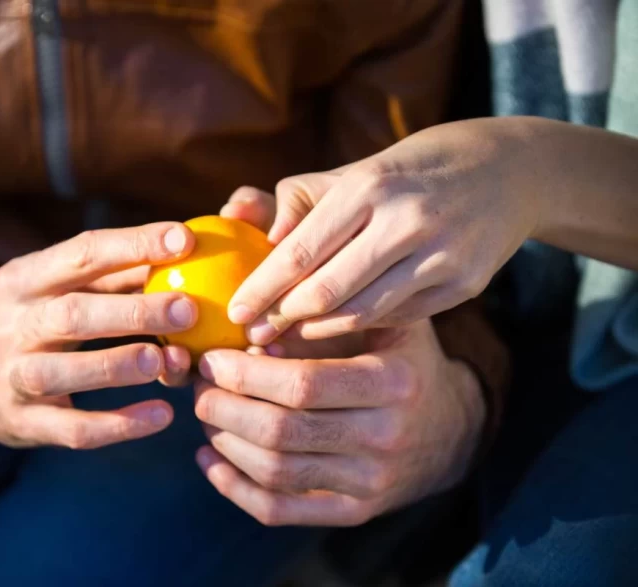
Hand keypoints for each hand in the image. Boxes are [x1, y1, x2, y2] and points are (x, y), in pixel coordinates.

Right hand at [0, 223, 198, 447]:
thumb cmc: (36, 320)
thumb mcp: (59, 288)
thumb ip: (116, 276)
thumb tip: (185, 250)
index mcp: (25, 278)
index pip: (81, 253)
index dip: (133, 245)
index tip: (184, 241)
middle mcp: (13, 324)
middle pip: (72, 314)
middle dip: (132, 312)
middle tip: (188, 310)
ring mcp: (13, 376)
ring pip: (62, 372)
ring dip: (117, 366)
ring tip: (167, 361)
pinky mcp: (23, 423)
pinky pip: (73, 429)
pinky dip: (119, 425)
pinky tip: (162, 416)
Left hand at [194, 319, 484, 525]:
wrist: (450, 428)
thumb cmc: (402, 359)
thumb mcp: (382, 321)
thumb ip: (325, 316)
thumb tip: (251, 326)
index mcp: (393, 382)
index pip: (303, 385)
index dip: (246, 373)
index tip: (212, 358)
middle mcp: (385, 437)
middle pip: (282, 431)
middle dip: (224, 407)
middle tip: (198, 386)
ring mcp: (371, 482)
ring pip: (275, 471)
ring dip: (224, 442)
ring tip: (205, 414)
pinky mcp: (354, 511)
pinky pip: (281, 510)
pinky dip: (235, 488)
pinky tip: (210, 461)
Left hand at [227, 118, 543, 343]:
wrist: (510, 170)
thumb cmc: (410, 171)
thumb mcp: (357, 171)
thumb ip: (303, 200)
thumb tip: (263, 239)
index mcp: (369, 185)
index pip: (300, 250)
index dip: (262, 288)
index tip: (235, 312)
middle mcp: (406, 220)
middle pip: (327, 291)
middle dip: (283, 319)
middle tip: (255, 336)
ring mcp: (441, 255)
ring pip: (361, 313)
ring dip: (317, 332)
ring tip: (288, 337)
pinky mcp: (464, 284)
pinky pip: (397, 317)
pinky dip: (361, 325)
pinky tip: (337, 329)